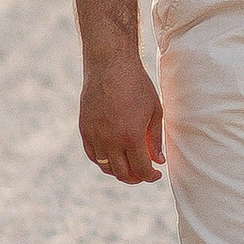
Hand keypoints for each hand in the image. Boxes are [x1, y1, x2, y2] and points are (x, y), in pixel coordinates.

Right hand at [79, 49, 164, 184]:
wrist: (110, 65)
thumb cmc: (137, 85)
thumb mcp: (154, 111)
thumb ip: (156, 139)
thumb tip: (158, 160)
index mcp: (131, 136)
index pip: (141, 169)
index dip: (150, 176)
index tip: (156, 174)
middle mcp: (111, 140)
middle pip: (122, 173)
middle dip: (136, 177)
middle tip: (144, 173)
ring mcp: (95, 136)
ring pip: (106, 166)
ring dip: (119, 171)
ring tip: (129, 166)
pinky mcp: (84, 129)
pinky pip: (93, 155)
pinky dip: (103, 161)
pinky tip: (113, 157)